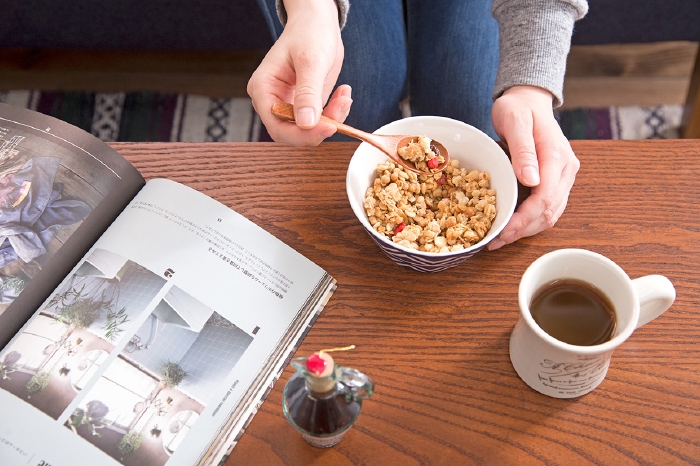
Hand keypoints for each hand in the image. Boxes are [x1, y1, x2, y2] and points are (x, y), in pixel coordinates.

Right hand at [247, 0, 351, 144]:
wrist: (318, 22)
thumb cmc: (309, 33)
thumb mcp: (311, 61)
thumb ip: (308, 93)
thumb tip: (306, 124)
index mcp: (263, 89)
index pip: (277, 126)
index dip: (302, 134)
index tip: (329, 127)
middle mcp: (272, 101)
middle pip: (292, 133)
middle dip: (319, 128)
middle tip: (341, 108)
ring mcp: (288, 104)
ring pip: (309, 130)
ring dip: (331, 119)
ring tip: (344, 96)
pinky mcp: (305, 106)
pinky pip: (319, 121)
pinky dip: (335, 113)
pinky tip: (343, 94)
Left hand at [488, 85, 579, 249]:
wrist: (527, 98)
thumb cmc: (517, 107)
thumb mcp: (515, 121)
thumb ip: (523, 151)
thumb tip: (531, 180)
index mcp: (556, 156)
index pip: (545, 198)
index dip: (524, 219)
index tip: (503, 231)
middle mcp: (565, 170)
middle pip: (549, 212)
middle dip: (522, 230)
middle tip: (495, 241)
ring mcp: (563, 176)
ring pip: (550, 214)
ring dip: (526, 230)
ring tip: (500, 238)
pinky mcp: (555, 180)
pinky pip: (546, 207)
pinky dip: (529, 221)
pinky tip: (511, 226)